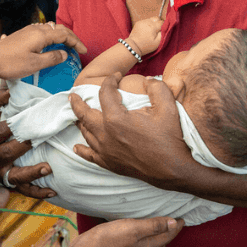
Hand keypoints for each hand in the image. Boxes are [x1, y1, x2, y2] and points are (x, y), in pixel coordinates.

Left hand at [0, 23, 85, 79]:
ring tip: (66, 45)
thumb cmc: (11, 63)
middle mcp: (36, 29)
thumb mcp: (35, 64)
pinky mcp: (22, 35)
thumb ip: (52, 58)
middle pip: (58, 29)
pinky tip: (48, 43)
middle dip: (70, 37)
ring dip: (60, 35)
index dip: (76, 42)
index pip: (65, 34)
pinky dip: (51, 36)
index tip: (84, 51)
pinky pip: (42, 31)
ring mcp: (28, 30)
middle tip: (78, 47)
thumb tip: (64, 53)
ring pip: (50, 28)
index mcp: (42, 35)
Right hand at [0, 87, 55, 198]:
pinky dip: (38, 192)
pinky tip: (52, 191)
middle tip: (36, 140)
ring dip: (32, 172)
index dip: (8, 128)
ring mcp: (1, 173)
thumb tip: (8, 87)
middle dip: (22, 147)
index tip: (20, 123)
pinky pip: (24, 190)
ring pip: (15, 176)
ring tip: (48, 168)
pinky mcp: (11, 183)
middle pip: (7, 153)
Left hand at [70, 73, 194, 188]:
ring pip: (86, 133)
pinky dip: (82, 150)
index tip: (115, 76)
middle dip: (77, 103)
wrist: (173, 170)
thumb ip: (156, 87)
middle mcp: (105, 134)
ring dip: (80, 122)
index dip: (109, 81)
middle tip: (73, 96)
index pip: (105, 93)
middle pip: (84, 114)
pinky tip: (77, 147)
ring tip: (77, 115)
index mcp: (116, 118)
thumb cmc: (170, 138)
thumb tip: (146, 79)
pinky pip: (90, 155)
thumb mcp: (168, 107)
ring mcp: (105, 150)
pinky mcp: (109, 163)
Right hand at [71, 217, 183, 246]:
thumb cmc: (112, 237)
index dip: (176, 227)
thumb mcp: (135, 227)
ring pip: (152, 245)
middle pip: (161, 242)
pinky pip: (142, 245)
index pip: (167, 236)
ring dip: (159, 237)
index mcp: (147, 245)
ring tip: (162, 228)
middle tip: (176, 223)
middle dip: (170, 233)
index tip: (183, 219)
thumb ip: (154, 225)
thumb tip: (174, 223)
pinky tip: (142, 236)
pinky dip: (148, 239)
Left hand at [128, 17, 162, 56]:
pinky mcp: (138, 23)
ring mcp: (142, 21)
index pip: (162, 22)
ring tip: (151, 31)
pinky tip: (146, 31)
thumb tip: (165, 28)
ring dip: (153, 23)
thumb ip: (163, 33)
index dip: (164, 26)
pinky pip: (145, 21)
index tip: (163, 30)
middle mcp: (147, 22)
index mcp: (153, 27)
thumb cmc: (146, 46)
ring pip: (151, 19)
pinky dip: (147, 24)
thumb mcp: (158, 42)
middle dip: (159, 22)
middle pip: (157, 18)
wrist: (133, 46)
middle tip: (158, 30)